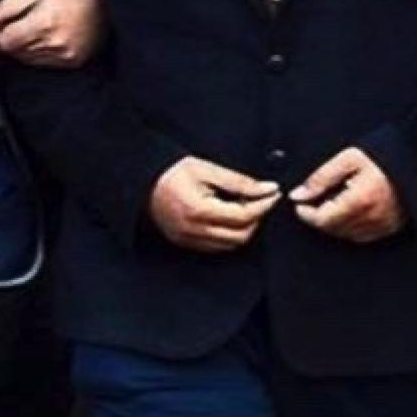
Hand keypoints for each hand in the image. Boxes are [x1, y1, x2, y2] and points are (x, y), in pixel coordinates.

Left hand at [0, 0, 104, 68]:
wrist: (107, 4)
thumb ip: (5, 7)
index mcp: (44, 23)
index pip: (5, 41)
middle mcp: (54, 44)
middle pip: (14, 51)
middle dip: (3, 41)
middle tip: (2, 28)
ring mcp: (64, 56)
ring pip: (26, 60)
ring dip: (17, 48)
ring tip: (24, 30)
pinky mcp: (71, 63)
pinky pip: (41, 64)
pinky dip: (33, 54)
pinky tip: (39, 39)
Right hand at [150, 157, 280, 252]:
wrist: (142, 182)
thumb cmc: (172, 172)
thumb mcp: (207, 169)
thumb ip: (239, 182)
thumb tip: (268, 189)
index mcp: (200, 211)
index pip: (244, 216)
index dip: (263, 206)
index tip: (274, 193)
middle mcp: (195, 231)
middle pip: (241, 236)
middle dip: (256, 219)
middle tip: (260, 199)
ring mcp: (190, 241)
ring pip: (231, 245)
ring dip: (244, 228)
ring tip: (244, 207)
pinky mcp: (186, 244)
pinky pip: (217, 247)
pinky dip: (230, 235)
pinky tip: (229, 217)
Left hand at [290, 148, 405, 242]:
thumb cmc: (385, 156)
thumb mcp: (349, 159)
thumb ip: (322, 178)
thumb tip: (298, 194)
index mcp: (358, 201)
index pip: (322, 219)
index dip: (306, 214)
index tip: (299, 204)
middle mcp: (370, 218)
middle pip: (332, 229)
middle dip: (318, 218)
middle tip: (312, 202)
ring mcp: (382, 226)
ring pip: (346, 235)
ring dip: (333, 224)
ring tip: (331, 205)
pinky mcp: (390, 228)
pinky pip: (362, 236)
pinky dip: (349, 228)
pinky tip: (348, 213)